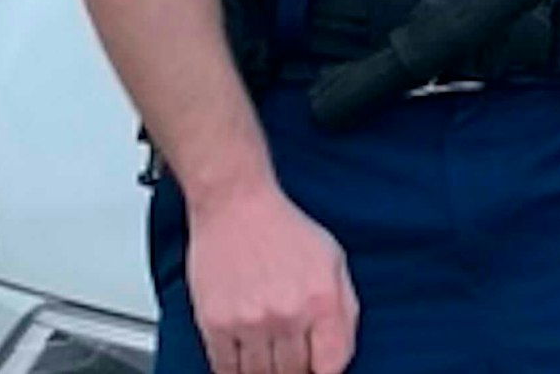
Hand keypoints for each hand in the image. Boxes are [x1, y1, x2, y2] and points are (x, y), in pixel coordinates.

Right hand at [187, 183, 359, 373]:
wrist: (235, 203)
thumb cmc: (283, 228)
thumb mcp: (333, 260)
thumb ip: (344, 309)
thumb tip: (339, 353)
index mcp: (322, 300)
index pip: (331, 365)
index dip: (324, 372)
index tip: (315, 367)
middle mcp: (288, 314)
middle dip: (294, 371)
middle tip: (289, 360)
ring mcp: (250, 321)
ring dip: (265, 373)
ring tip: (266, 357)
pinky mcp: (215, 323)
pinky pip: (225, 369)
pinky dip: (234, 371)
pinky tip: (242, 358)